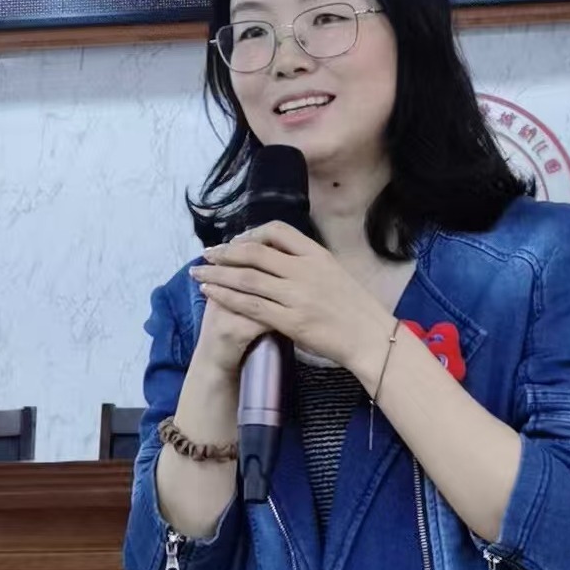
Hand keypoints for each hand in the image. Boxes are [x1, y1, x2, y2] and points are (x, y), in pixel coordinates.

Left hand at [188, 222, 394, 375]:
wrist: (371, 338)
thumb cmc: (357, 310)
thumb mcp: (336, 273)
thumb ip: (309, 264)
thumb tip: (282, 260)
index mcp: (317, 255)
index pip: (278, 231)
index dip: (251, 234)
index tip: (237, 242)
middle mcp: (304, 270)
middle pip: (254, 253)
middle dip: (225, 253)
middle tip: (206, 255)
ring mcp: (296, 296)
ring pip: (247, 278)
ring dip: (218, 274)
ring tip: (198, 273)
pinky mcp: (290, 321)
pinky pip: (250, 305)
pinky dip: (227, 297)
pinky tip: (211, 293)